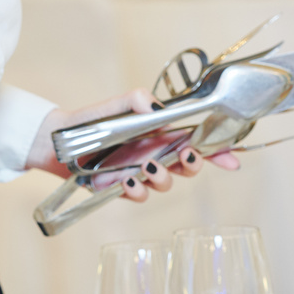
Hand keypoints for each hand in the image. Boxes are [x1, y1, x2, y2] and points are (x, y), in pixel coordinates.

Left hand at [25, 89, 238, 201]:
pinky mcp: (123, 189)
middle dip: (193, 164)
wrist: (61, 140)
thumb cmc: (93, 120)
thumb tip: (157, 107)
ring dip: (162, 177)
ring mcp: (141, 173)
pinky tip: (125, 179)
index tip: (232, 159)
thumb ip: (140, 99)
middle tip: (185, 156)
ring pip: (167, 183)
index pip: (197, 142)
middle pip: (189, 167)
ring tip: (146, 166)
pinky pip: (140, 195)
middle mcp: (156, 154)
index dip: (217, 152)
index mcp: (161, 134)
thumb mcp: (119, 103)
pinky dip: (137, 189)